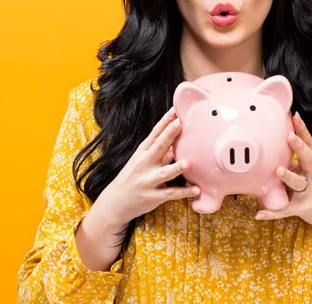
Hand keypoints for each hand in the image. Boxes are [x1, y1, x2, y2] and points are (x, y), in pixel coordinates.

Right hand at [94, 107, 200, 228]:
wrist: (115, 202)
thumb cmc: (132, 179)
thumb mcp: (142, 161)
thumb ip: (161, 152)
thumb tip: (177, 141)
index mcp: (142, 153)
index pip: (154, 134)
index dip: (164, 122)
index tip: (174, 110)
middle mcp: (144, 164)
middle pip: (158, 147)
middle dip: (169, 135)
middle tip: (180, 123)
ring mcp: (148, 181)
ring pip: (164, 173)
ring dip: (176, 168)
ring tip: (188, 162)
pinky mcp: (152, 197)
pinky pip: (170, 194)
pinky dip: (184, 192)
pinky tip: (196, 190)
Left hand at [255, 112, 311, 233]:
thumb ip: (298, 162)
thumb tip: (279, 152)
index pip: (309, 144)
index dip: (302, 130)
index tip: (295, 116)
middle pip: (307, 158)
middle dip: (299, 147)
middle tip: (289, 136)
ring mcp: (310, 192)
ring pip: (297, 183)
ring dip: (288, 177)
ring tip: (278, 170)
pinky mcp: (305, 208)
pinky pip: (286, 210)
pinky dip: (273, 213)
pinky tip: (259, 214)